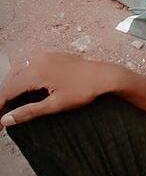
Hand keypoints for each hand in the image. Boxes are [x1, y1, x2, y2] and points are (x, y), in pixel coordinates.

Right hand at [0, 52, 121, 126]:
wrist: (105, 76)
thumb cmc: (84, 91)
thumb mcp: (56, 105)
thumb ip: (29, 111)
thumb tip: (6, 120)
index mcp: (35, 72)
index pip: (7, 90)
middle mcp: (36, 60)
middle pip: (10, 79)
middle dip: (3, 96)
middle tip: (1, 114)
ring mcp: (44, 55)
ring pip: (18, 71)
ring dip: (11, 86)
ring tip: (8, 103)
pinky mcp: (51, 55)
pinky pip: (29, 65)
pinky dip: (21, 77)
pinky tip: (23, 88)